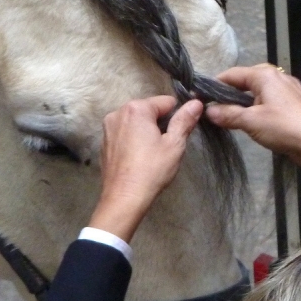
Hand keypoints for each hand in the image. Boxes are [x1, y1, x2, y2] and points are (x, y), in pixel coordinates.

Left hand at [89, 96, 202, 241]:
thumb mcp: (174, 145)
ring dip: (145, 132)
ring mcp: (108, 128)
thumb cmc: (151, 170)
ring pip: (135, 123)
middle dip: (159, 124)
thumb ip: (184, 121)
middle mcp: (118, 113)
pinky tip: (139, 159)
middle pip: (148, 111)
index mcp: (136, 109)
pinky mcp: (104, 143)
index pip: (165, 102)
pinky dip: (133, 141)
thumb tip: (196, 103)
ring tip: (152, 154)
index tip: (179, 134)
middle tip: (166, 146)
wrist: (124, 198)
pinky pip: (124, 135)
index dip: (176, 116)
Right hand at [205, 64, 300, 169]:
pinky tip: (251, 123)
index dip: (214, 85)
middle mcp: (277, 77)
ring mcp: (288, 90)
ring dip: (242, 104)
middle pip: (245, 82)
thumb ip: (228, 114)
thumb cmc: (284, 127)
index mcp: (265, 75)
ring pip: (257, 93)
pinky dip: (256, 109)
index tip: (200, 98)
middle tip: (212, 110)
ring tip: (228, 118)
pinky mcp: (294, 104)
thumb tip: (208, 111)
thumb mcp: (251, 122)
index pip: (232, 74)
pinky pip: (268, 102)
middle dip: (228, 95)